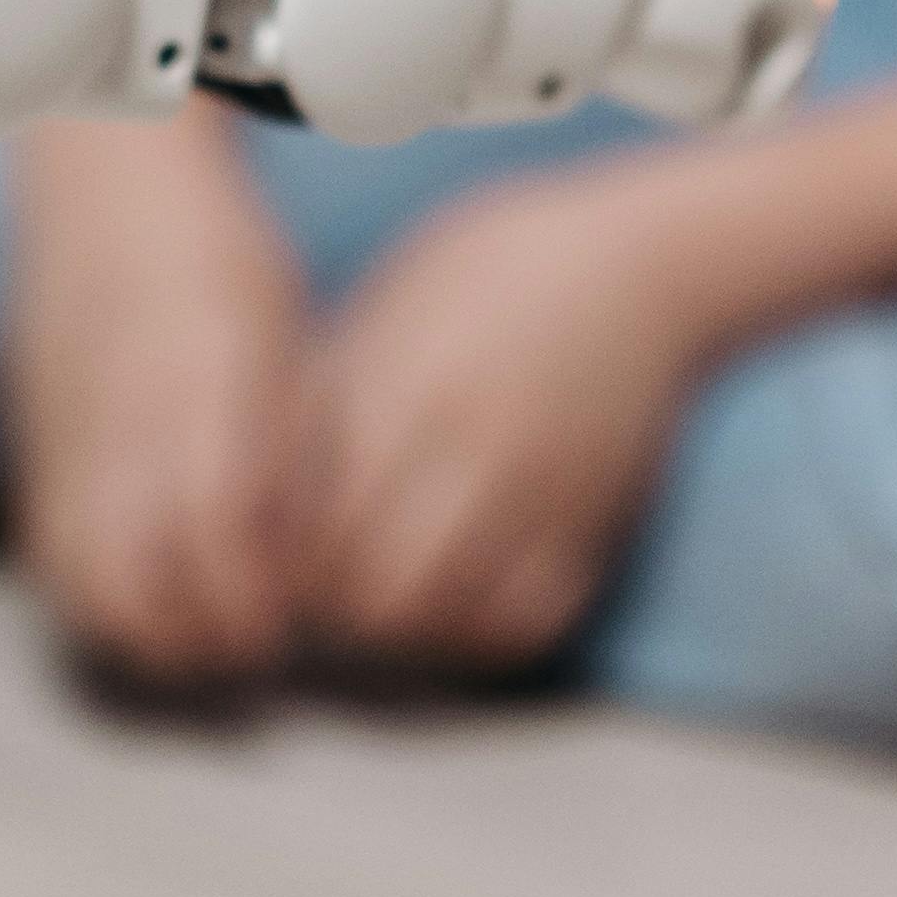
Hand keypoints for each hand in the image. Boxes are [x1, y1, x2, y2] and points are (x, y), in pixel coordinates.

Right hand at [0, 114, 312, 686]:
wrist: (101, 189)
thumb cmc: (214, 254)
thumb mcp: (276, 334)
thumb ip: (286, 445)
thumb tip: (308, 557)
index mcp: (192, 388)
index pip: (210, 538)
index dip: (251, 602)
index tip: (294, 621)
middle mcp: (117, 425)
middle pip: (130, 593)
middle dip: (196, 645)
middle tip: (254, 646)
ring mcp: (64, 444)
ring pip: (80, 593)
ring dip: (144, 636)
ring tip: (205, 634)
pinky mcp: (36, 456)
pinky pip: (52, 559)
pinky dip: (100, 598)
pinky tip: (152, 593)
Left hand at [292, 162, 727, 673]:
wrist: (639, 264)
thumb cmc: (488, 273)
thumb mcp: (388, 309)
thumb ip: (327, 400)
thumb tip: (258, 491)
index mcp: (405, 390)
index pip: (312, 528)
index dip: (278, 561)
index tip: (271, 551)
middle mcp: (474, 451)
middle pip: (374, 593)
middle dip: (333, 606)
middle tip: (324, 587)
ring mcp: (541, 496)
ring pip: (446, 622)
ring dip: (400, 630)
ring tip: (384, 598)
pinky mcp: (594, 527)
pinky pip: (526, 626)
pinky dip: (479, 633)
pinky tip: (454, 602)